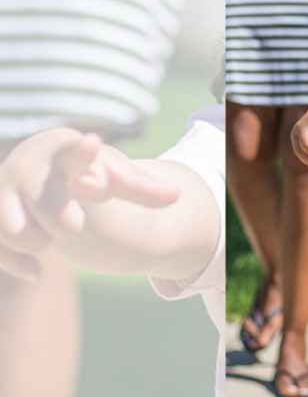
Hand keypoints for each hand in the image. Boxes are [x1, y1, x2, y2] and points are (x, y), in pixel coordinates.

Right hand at [0, 129, 178, 280]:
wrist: (44, 171)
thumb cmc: (91, 171)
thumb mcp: (119, 177)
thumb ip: (144, 189)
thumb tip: (176, 196)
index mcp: (63, 151)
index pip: (74, 155)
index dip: (82, 156)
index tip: (92, 146)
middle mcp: (26, 167)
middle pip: (48, 204)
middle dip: (64, 219)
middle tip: (73, 222)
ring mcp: (2, 193)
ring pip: (17, 231)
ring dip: (41, 240)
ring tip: (52, 233)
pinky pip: (0, 249)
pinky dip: (19, 263)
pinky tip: (38, 274)